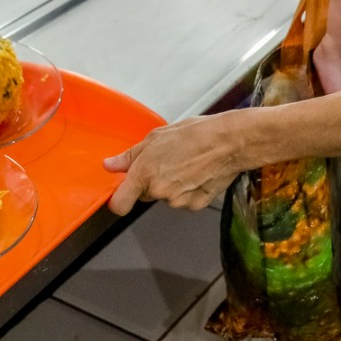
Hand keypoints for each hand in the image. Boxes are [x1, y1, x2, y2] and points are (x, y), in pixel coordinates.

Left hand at [104, 111, 253, 214]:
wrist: (229, 143)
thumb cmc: (195, 135)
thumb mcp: (156, 137)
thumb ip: (130, 156)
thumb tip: (110, 165)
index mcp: (145, 173)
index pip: (120, 204)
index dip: (117, 201)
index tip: (120, 194)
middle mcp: (159, 191)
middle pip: (144, 194)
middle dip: (150, 181)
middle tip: (165, 161)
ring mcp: (178, 201)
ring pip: (165, 196)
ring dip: (170, 185)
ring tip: (185, 163)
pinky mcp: (195, 206)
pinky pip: (183, 200)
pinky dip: (187, 190)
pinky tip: (196, 173)